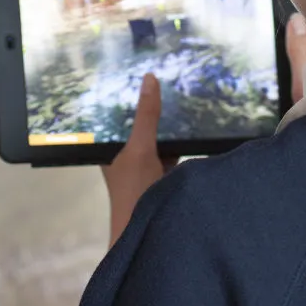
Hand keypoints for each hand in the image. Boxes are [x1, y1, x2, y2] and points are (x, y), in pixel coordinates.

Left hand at [102, 74, 176, 246]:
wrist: (149, 235)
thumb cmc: (134, 191)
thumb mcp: (140, 149)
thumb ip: (147, 117)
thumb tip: (149, 78)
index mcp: (110, 150)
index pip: (117, 116)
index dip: (128, 97)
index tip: (142, 70)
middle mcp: (125, 158)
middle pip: (139, 128)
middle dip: (151, 110)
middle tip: (169, 77)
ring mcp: (146, 169)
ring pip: (157, 140)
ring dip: (168, 127)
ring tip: (184, 95)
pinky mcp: (165, 178)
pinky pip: (173, 153)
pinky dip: (181, 143)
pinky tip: (195, 126)